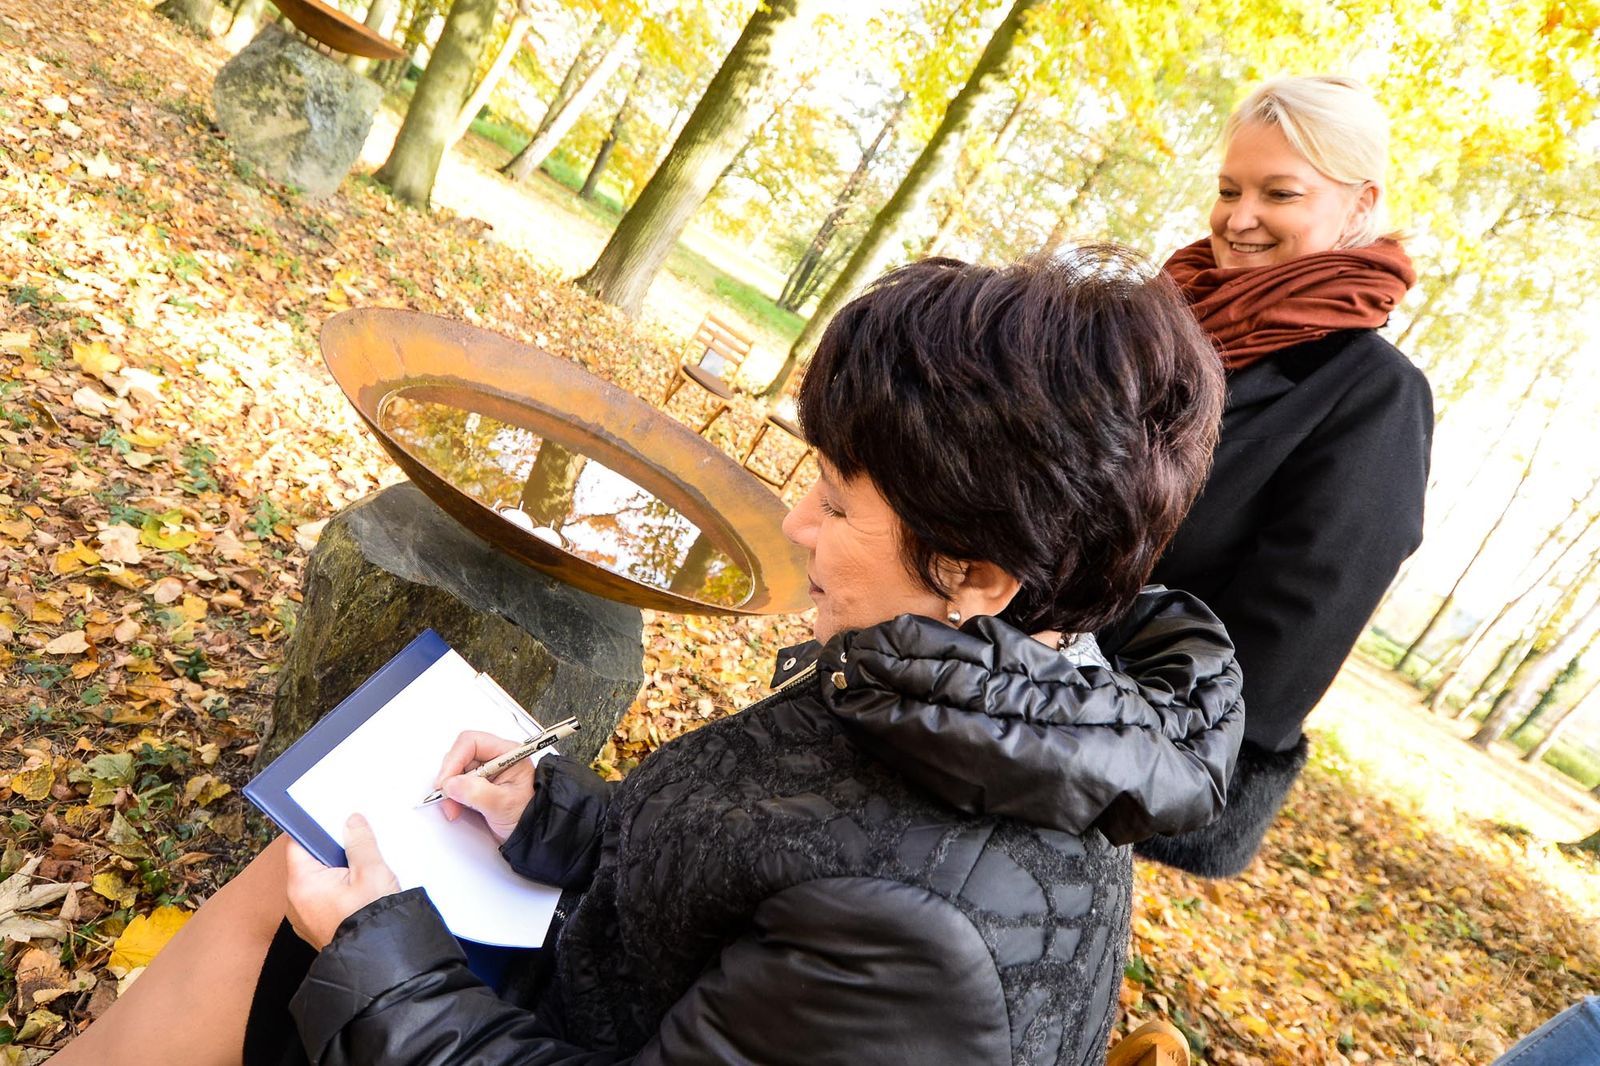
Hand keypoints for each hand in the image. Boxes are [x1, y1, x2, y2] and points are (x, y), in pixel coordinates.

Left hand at [284, 814, 400, 948]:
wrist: (379, 962)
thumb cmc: (371, 919)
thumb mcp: (371, 872)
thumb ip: (360, 842)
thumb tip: (351, 821)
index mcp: (302, 883)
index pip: (298, 843)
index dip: (314, 827)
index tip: (332, 818)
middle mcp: (295, 901)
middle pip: (309, 861)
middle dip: (332, 851)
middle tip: (357, 845)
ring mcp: (304, 917)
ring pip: (318, 881)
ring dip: (337, 872)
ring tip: (362, 870)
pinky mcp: (317, 928)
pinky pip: (323, 899)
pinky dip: (337, 891)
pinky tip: (359, 891)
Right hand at [434, 730, 536, 842]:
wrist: (532, 833)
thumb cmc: (528, 814)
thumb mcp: (503, 804)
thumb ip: (477, 793)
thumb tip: (452, 784)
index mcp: (507, 754)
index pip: (472, 743)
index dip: (455, 759)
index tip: (446, 781)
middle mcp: (495, 759)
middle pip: (460, 756)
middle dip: (450, 777)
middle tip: (447, 797)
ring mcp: (486, 773)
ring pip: (456, 771)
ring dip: (450, 789)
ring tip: (454, 808)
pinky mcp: (478, 785)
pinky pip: (457, 784)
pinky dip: (452, 796)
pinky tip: (457, 808)